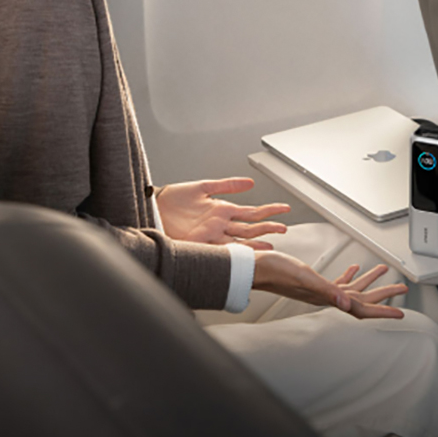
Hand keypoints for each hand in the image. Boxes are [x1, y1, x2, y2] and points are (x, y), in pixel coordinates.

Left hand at [156, 177, 290, 249]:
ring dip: (255, 243)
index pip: (251, 213)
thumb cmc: (173, 199)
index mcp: (221, 211)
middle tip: (284, 229)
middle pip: (249, 228)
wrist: (153, 207)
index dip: (268, 213)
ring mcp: (210, 235)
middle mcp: (219, 225)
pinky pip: (219, 249)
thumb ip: (227, 185)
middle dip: (267, 228)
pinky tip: (243, 254)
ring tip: (271, 245)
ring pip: (239, 240)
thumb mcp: (203, 187)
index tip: (283, 212)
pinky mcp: (198, 244)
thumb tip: (250, 183)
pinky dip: (232, 252)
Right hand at [253, 251, 407, 319]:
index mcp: (328, 297)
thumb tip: (347, 302)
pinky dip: (349, 275)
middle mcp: (327, 296)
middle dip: (383, 294)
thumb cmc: (276, 272)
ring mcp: (321, 290)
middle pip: (362, 299)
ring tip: (384, 273)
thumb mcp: (305, 277)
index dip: (382, 310)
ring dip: (369, 281)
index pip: (360, 308)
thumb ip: (327, 290)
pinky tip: (353, 269)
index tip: (400, 312)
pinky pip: (338, 281)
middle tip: (401, 289)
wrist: (257, 268)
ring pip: (352, 289)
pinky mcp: (314, 281)